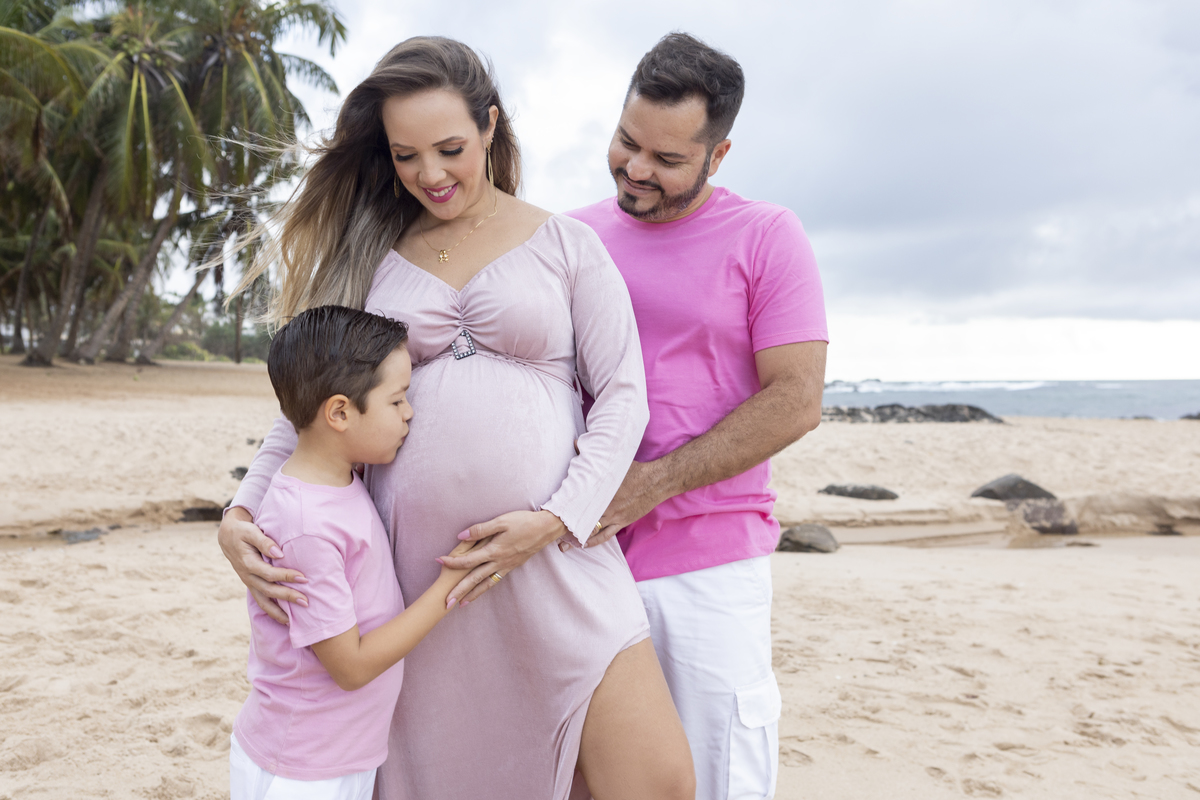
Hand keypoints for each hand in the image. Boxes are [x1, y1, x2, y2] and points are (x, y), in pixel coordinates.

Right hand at [217, 506, 308, 624]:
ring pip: (263, 601)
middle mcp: (248, 576)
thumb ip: (264, 542)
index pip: (269, 573)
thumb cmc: (242, 532)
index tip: (303, 578)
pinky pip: (262, 602)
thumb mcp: (251, 532)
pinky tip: (285, 619)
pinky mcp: (252, 585)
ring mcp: (249, 583)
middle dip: (288, 596)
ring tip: (295, 620)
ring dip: (279, 611)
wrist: (228, 536)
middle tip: (306, 601)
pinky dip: (272, 612)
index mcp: (248, 563)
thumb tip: (279, 553)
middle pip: (269, 590)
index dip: (286, 576)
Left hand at [438, 510, 566, 604]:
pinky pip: (495, 581)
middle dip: (459, 591)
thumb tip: (461, 536)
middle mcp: (498, 562)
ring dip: (471, 595)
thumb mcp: (501, 521)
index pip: (468, 560)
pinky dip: (485, 589)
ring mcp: (505, 566)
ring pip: (485, 584)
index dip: (452, 562)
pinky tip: (479, 592)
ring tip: (460, 605)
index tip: (438, 561)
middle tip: (445, 602)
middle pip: (474, 579)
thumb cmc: (523, 522)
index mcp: (494, 550)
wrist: (545, 529)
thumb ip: (481, 529)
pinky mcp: (511, 567)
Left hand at [560, 460, 666, 550]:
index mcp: (599, 491)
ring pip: (591, 531)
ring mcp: (613, 516)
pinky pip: (606, 535)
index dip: (563, 508)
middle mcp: (604, 506)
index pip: (577, 502)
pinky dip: (594, 542)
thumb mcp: (613, 462)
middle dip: (566, 527)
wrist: (655, 481)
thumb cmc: (634, 470)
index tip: (550, 512)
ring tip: (564, 545)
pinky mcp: (622, 522)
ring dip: (578, 539)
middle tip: (552, 532)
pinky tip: (585, 545)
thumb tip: (576, 443)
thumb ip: (591, 455)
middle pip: (581, 519)